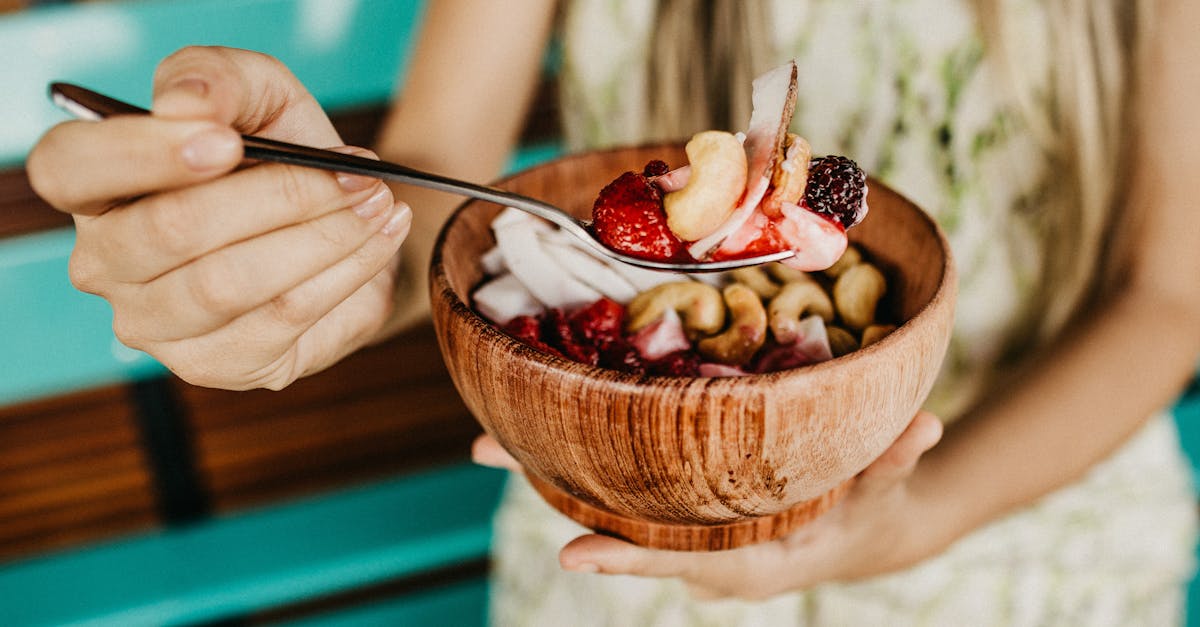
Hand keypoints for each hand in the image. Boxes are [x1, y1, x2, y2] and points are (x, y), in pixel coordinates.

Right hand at [27, 46, 411, 389]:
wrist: (345, 219)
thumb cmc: (282, 154)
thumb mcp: (259, 94)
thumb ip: (218, 78)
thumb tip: (186, 105)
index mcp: (92, 185)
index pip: (70, 168)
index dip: (144, 153)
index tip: (228, 141)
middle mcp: (105, 263)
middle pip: (173, 230)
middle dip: (281, 195)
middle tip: (357, 174)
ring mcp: (155, 324)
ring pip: (232, 282)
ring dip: (324, 236)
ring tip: (377, 203)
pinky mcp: (217, 364)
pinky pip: (283, 319)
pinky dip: (345, 272)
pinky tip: (378, 240)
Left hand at [473, 411, 946, 600]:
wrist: (862, 531)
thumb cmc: (871, 513)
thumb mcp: (886, 492)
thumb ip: (896, 463)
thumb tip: (923, 427)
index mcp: (748, 560)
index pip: (682, 563)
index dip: (630, 560)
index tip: (572, 554)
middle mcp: (702, 549)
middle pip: (617, 525)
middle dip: (551, 490)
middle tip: (484, 450)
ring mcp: (684, 526)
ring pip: (606, 501)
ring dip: (545, 466)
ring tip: (484, 436)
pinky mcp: (678, 502)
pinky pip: (621, 483)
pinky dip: (577, 455)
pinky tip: (536, 420)